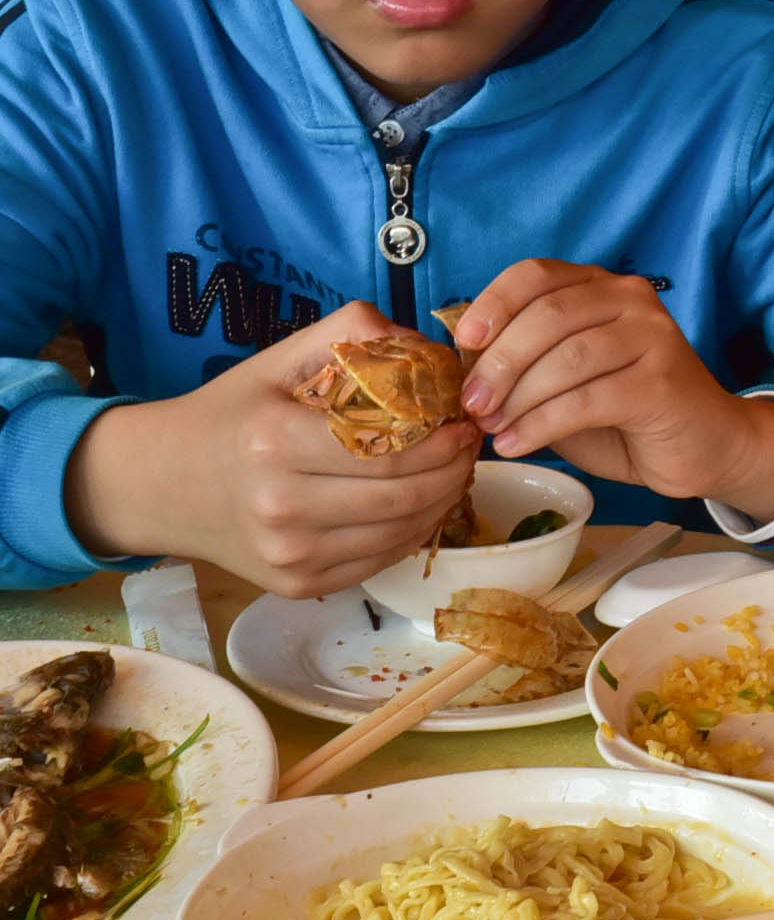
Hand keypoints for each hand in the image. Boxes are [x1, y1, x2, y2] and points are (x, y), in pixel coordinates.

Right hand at [63, 301, 478, 597]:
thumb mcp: (277, 360)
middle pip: (404, 495)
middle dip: (454, 470)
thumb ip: (349, 334)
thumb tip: (422, 339)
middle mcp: (280, 505)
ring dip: (443, 502)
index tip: (464, 421)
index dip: (443, 440)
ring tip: (453, 472)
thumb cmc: (230, 415)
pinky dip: (413, 533)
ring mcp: (289, 554)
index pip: (391, 450)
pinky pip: (380, 561)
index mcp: (276, 441)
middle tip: (469, 446)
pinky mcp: (297, 584)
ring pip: (401, 533)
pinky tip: (421, 505)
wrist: (159, 483)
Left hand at [449, 261, 773, 520]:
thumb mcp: (567, 380)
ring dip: (518, 398)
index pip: (537, 275)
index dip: (494, 303)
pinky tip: (518, 444)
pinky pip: (586, 399)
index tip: (464, 342)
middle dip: (499, 363)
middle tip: (472, 405)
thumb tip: (461, 368)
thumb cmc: (629, 413)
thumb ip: (527, 364)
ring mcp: (653, 337)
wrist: (707, 446)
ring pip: (566, 358)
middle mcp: (632, 300)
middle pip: (547, 316)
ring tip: (493, 430)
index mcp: (603, 288)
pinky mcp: (662, 382)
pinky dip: (541, 425)